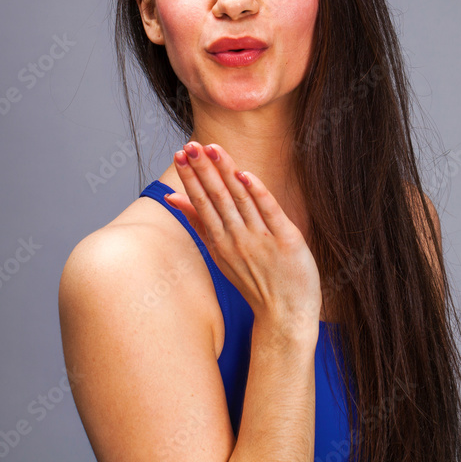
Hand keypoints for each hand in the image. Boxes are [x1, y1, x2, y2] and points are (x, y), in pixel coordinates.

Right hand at [162, 141, 321, 336]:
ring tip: (213, 149)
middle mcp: (237, 240)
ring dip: (226, 173)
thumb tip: (174, 198)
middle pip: (216, 198)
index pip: (201, 203)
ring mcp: (261, 240)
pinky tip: (246, 175)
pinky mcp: (287, 241)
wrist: (285, 316)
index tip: (180, 153)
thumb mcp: (219, 253)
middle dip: (202, 170)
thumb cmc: (253, 281)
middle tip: (190, 145)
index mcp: (220, 241)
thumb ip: (199, 223)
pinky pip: (270, 212)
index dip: (191, 177)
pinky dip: (258, 193)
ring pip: (240, 200)